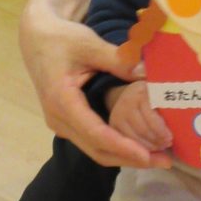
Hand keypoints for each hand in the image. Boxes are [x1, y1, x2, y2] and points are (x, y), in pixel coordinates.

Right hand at [19, 6, 172, 169]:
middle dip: (131, 158)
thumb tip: (146, 73)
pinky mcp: (69, 122)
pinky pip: (93, 141)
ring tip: (157, 157)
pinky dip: (117, 146)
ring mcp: (62, 123)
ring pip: (95, 149)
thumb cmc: (61, 39)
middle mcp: (59, 119)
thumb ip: (118, 59)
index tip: (148, 155)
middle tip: (164, 161)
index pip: (96, 133)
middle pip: (97, 150)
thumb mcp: (89, 44)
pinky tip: (140, 144)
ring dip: (125, 156)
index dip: (123, 147)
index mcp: (62, 101)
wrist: (37, 39)